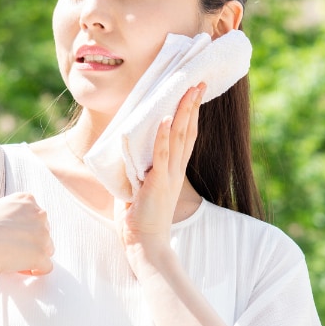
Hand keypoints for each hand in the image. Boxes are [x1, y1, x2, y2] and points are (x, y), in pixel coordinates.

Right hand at [0, 192, 54, 281]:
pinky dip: (35, 271)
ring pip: (46, 249)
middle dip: (30, 243)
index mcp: (25, 200)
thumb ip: (7, 214)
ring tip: (12, 260)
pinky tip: (19, 270)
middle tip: (11, 250)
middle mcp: (38, 214)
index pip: (35, 216)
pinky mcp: (41, 255)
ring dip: (33, 256)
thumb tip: (6, 225)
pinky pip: (46, 267)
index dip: (24, 230)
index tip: (11, 237)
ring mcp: (42, 234)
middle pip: (43, 232)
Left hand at [115, 82, 203, 256]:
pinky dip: (164, 136)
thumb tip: (126, 148)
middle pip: (188, 130)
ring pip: (180, 137)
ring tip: (187, 91)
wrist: (145, 242)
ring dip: (183, 112)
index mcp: (174, 169)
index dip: (191, 113)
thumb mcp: (141, 184)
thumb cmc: (140, 216)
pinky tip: (167, 118)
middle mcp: (176, 169)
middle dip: (192, 104)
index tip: (194, 93)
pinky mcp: (157, 182)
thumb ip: (140, 166)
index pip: (187, 136)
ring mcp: (169, 175)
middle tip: (198, 82)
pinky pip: (161, 155)